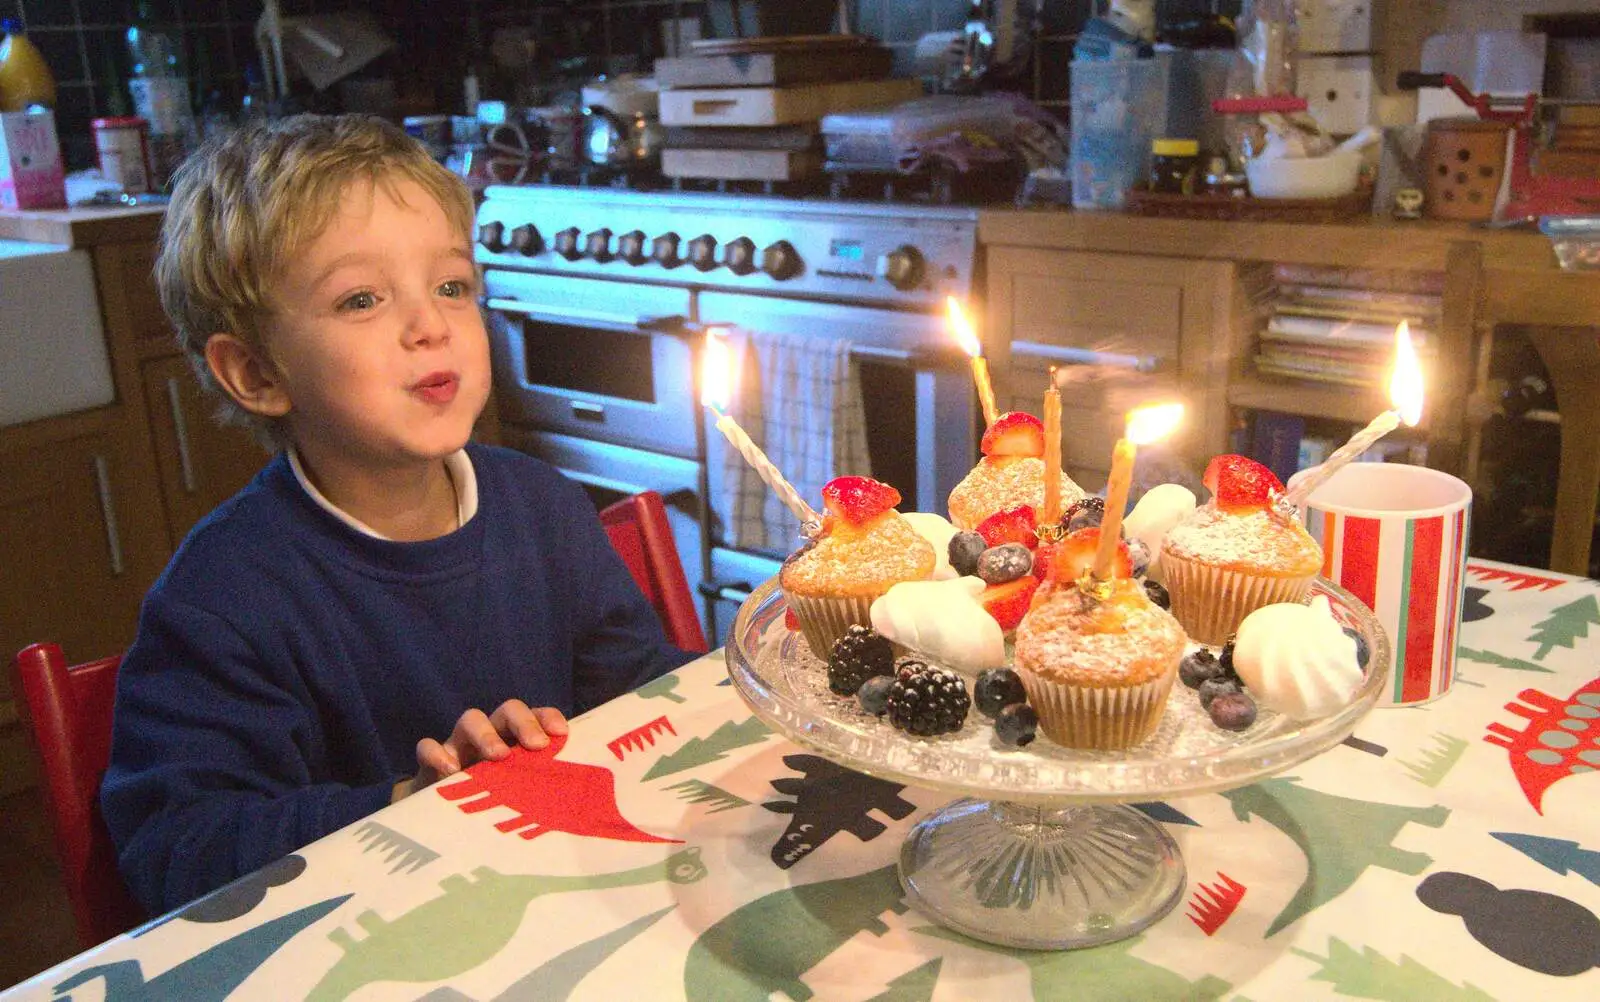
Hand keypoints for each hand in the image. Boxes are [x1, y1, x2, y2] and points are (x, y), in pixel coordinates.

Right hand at [393, 700, 569, 801]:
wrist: (450, 823)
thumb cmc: (498, 805)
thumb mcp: (524, 797)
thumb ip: (544, 789)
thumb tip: (581, 804)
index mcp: (517, 741)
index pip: (537, 716)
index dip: (548, 718)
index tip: (561, 733)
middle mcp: (492, 736)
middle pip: (508, 710)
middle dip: (523, 722)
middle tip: (536, 745)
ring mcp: (460, 746)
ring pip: (471, 719)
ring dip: (486, 734)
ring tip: (498, 757)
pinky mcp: (432, 764)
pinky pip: (428, 747)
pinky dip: (437, 754)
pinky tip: (451, 771)